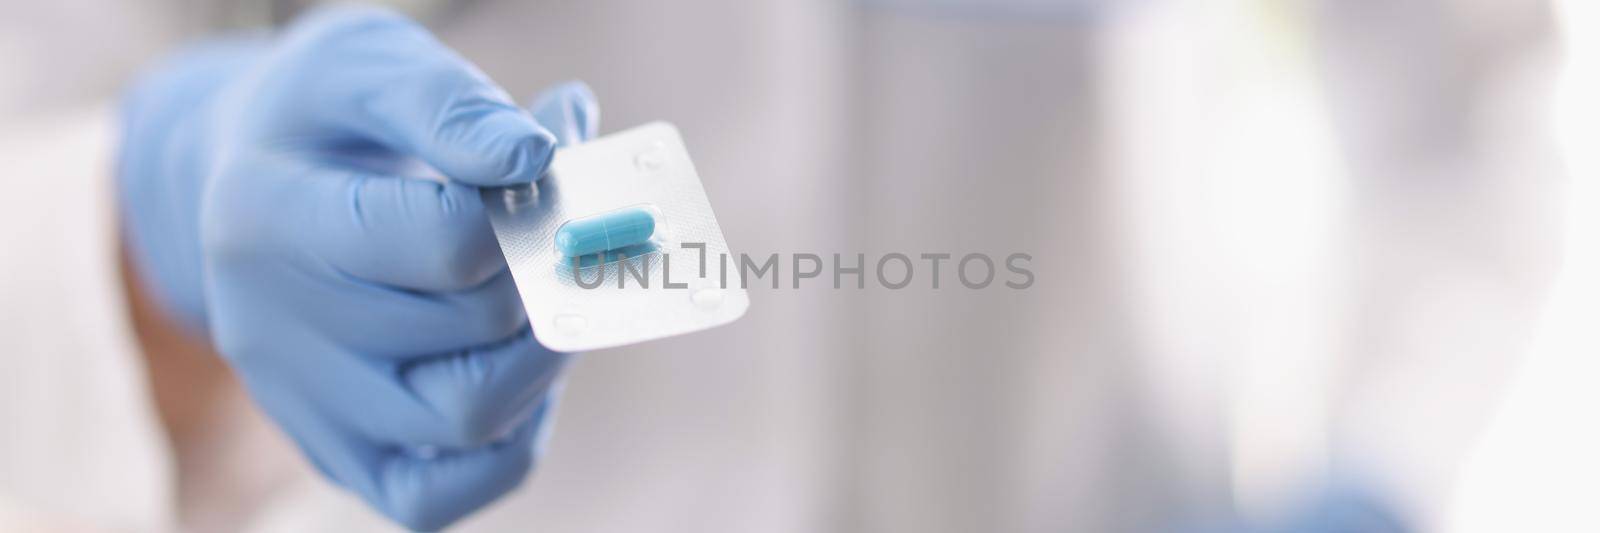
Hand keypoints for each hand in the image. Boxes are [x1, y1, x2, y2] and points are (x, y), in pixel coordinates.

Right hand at [117, 6, 598, 528]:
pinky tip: (525, 375)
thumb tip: (536, 156)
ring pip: (466, 418)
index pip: (441, 240)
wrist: (251, 188)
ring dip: (545, 355)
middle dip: (546, 271)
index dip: (524, 207)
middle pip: (466, 326)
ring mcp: (302, 403)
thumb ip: (451, 105)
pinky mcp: (336, 454)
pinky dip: (510, 445)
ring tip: (551, 296)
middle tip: (569, 228)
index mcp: (269, 215)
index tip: (543, 165)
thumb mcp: (369, 67)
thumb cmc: (325, 124)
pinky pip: (436, 499)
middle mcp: (271, 325)